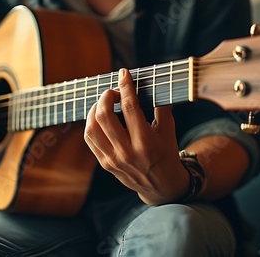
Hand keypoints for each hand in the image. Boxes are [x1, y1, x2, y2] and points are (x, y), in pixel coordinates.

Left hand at [84, 68, 188, 204]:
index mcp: (146, 142)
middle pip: (105, 116)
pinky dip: (90, 124)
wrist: (161, 185)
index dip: (125, 86)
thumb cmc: (166, 153)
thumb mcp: (169, 131)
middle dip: (106, 96)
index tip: (123, 73)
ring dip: (94, 109)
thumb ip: (162, 107)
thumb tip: (156, 82)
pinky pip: (90, 139)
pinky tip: (98, 116)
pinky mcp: (105, 164)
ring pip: (92, 128)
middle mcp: (127, 152)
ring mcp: (113, 159)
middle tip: (112, 91)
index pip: (130, 107)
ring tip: (103, 102)